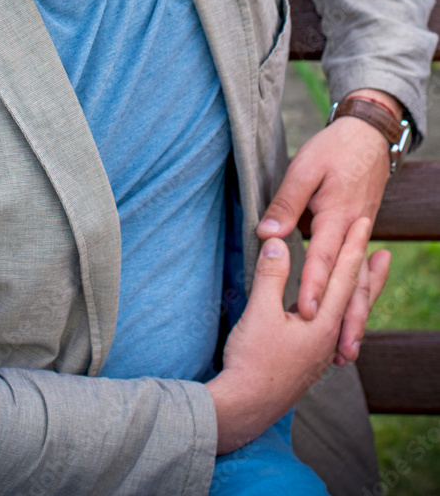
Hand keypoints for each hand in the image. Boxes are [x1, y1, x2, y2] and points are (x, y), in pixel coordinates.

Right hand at [206, 219, 389, 453]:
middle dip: (369, 275)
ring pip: (345, 315)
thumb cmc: (252, 360)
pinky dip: (341, 311)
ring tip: (366, 282)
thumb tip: (276, 240)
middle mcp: (328, 338)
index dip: (353, 247)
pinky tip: (333, 314)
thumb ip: (271, 274)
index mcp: (322, 322)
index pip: (343, 276)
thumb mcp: (259, 311)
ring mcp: (319, 352)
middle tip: (386, 254)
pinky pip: (334, 327)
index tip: (362, 224)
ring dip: (358, 293)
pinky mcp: (307, 360)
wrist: (245, 407)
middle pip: (354, 300)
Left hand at [256, 89, 396, 361]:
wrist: (368, 136)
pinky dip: (358, 299)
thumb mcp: (304, 168)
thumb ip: (286, 203)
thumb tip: (268, 236)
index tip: (302, 313)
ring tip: (348, 351)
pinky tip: (351, 320)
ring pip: (358, 284)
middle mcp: (353, 231)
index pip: (322, 258)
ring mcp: (360, 235)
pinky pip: (359, 274)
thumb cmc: (332, 149)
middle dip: (344, 320)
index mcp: (337, 216)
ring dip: (354, 317)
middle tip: (338, 354)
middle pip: (348, 283)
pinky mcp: (359, 235)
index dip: (312, 286)